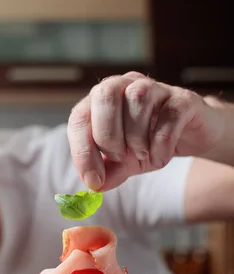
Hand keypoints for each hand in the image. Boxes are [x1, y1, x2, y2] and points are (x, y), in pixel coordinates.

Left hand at [67, 71, 223, 190]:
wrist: (193, 137)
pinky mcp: (183, 99)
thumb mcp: (126, 163)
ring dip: (136, 136)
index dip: (82, 150)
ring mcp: (156, 88)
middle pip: (105, 95)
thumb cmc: (151, 143)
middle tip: (120, 157)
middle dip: (107, 135)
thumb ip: (109, 172)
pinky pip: (169, 114)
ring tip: (143, 154)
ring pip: (137, 98)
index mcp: (103, 100)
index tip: (92, 179)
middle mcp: (126, 85)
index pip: (80, 116)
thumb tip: (93, 187)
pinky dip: (161, 143)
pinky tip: (160, 158)